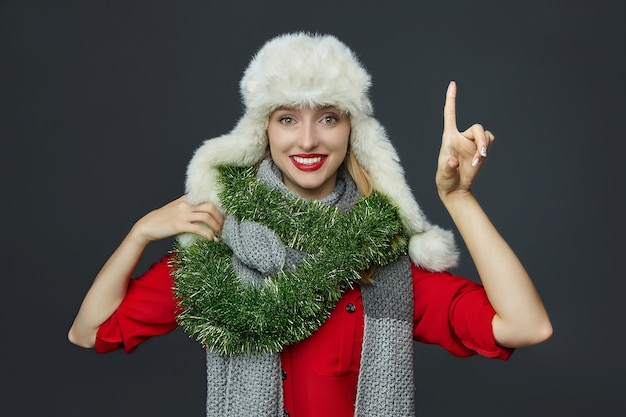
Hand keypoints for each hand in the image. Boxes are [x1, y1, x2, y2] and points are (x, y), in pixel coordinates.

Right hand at [130, 195, 223, 243]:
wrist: (147, 226)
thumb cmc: (164, 219)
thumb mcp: (177, 208)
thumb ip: (189, 207)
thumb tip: (206, 213)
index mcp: (187, 199)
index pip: (208, 199)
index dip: (219, 209)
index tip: (225, 217)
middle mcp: (186, 204)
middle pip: (210, 207)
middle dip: (220, 218)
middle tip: (223, 227)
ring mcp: (182, 214)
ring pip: (206, 217)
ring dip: (216, 226)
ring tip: (219, 234)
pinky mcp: (179, 225)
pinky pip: (197, 228)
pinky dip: (207, 234)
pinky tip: (210, 239)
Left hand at [435, 81, 494, 196]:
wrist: (456, 188)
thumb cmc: (445, 180)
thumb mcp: (443, 176)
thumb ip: (447, 168)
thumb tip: (453, 161)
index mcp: (449, 138)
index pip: (450, 114)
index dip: (451, 99)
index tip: (453, 84)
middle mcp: (461, 137)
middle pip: (477, 128)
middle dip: (481, 141)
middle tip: (481, 156)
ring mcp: (471, 142)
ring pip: (484, 134)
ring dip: (484, 147)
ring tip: (477, 161)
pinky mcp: (479, 149)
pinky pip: (489, 140)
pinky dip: (486, 149)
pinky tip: (479, 159)